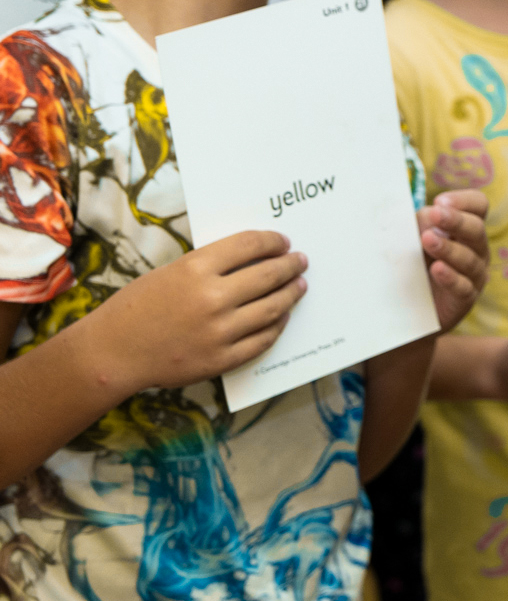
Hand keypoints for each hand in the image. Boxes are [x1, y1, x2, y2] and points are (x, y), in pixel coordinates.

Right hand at [96, 230, 306, 390]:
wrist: (114, 352)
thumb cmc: (138, 307)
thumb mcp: (171, 272)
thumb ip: (210, 266)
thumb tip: (253, 256)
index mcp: (195, 269)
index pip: (250, 245)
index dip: (272, 242)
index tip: (283, 242)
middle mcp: (212, 299)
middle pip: (268, 275)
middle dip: (290, 266)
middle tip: (300, 261)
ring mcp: (219, 332)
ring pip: (273, 308)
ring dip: (291, 294)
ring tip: (299, 286)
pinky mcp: (222, 359)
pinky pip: (263, 340)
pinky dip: (276, 325)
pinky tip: (281, 316)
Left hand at [419, 190, 488, 330]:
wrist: (410, 309)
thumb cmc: (415, 265)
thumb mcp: (415, 239)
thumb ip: (422, 224)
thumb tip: (428, 214)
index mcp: (466, 229)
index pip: (478, 206)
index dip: (464, 201)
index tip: (440, 202)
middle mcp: (476, 249)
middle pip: (477, 229)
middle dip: (456, 220)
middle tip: (436, 214)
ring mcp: (474, 275)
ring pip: (470, 258)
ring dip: (448, 248)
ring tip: (427, 241)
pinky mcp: (465, 299)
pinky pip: (463, 287)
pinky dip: (450, 277)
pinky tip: (437, 269)